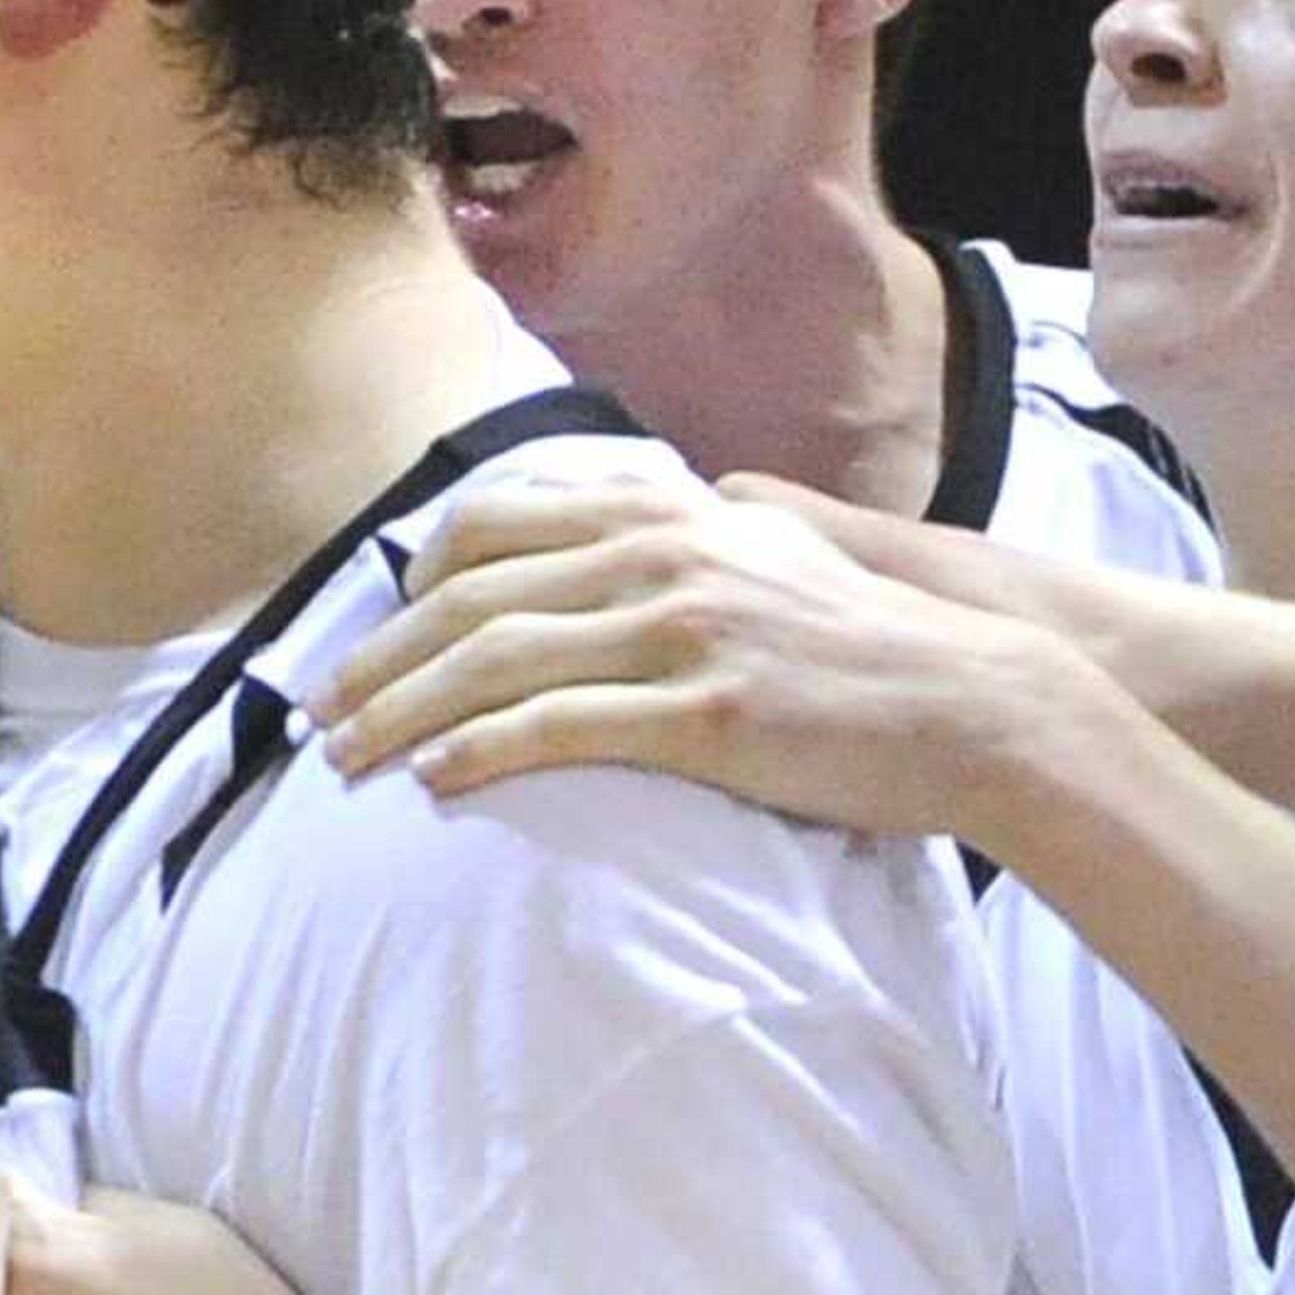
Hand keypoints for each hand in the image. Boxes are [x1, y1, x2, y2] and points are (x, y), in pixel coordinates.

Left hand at [311, 468, 1081, 841]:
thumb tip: (651, 519)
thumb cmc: (871, 646)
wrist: (976, 704)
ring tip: (347, 763)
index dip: (416, 576)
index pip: (498, 521)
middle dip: (378, 657)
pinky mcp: (705, 714)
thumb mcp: (780, 552)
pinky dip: (480, 753)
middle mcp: (665, 554)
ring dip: (402, 713)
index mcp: (671, 514)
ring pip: (495, 662)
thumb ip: (702, 528)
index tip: (376, 630)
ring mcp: (683, 632)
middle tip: (318, 712)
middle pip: (471, 594)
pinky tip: (434, 781)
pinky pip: (559, 730)